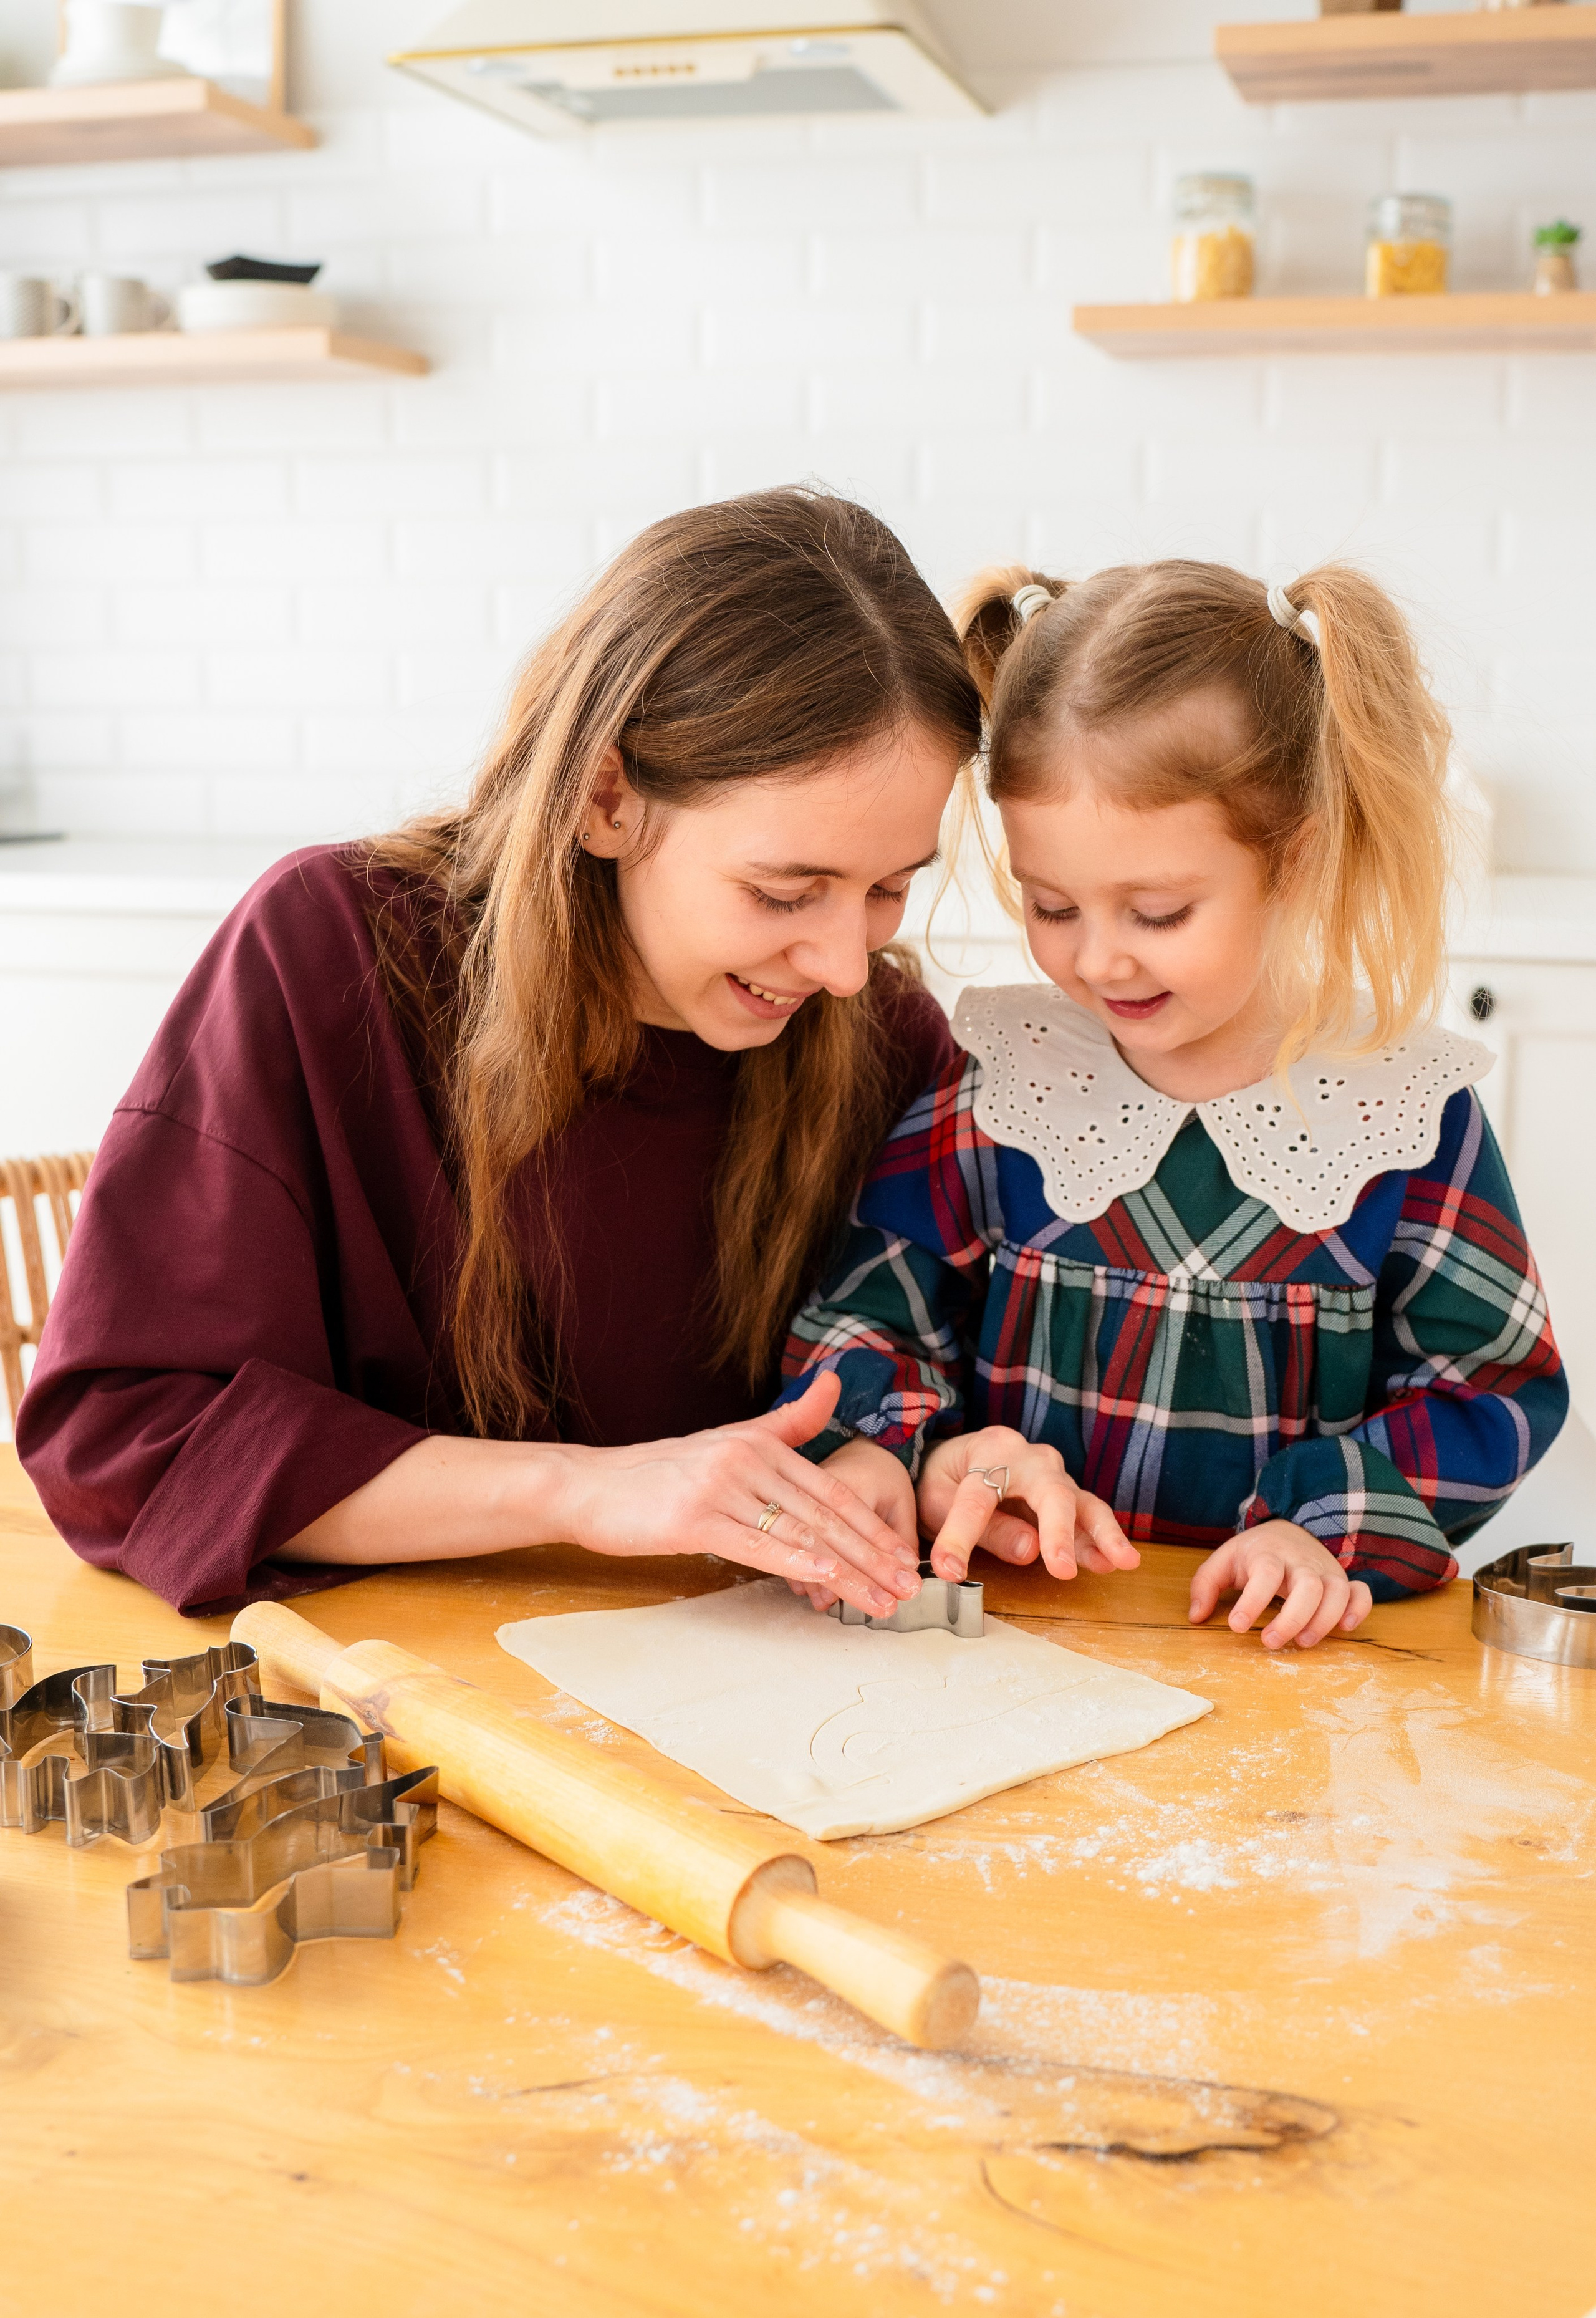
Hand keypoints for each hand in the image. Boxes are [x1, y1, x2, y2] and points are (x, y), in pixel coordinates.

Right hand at [565, 1370, 921, 1619]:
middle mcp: (748, 1460)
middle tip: (908, 1587)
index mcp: (762, 1444)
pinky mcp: (694, 1519)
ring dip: (847, 1572)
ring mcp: (721, 1488)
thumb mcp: (732, 1438)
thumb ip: (789, 1421)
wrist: (592, 1486)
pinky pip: (755, 1546)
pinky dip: (795, 1564)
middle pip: (825, 1516)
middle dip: (872, 1556)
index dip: (873, 1527)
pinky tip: (825, 1581)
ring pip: (799, 1536)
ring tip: (881, 1600)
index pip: (832, 1492)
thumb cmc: (661, 1473)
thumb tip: (835, 1381)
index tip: (904, 1557)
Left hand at [917, 1427, 1139, 1583]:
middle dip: (1058, 1532)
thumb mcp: (939, 1498)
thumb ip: (980, 1526)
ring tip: (1123, 1560)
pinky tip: (1115, 1562)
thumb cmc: (946, 1478)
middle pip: (1051, 1492)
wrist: (959, 1458)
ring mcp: (1052, 1476)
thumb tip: (1029, 1550)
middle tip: (1061, 1568)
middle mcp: (1029, 1457)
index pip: (976, 1498)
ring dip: (1103, 1535)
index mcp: (989, 1450)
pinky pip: (1087, 1518)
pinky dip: (1100, 1541)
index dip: (960, 1537)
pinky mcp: (1065, 1497)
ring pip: (1082, 1504)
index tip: (949, 1570)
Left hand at [1188, 1520, 1372, 1649]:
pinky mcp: (1343, 1582)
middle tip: (1269, 1642)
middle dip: (1292, 1618)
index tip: (1237, 1626)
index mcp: (1269, 1554)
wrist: (1290, 1529)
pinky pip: (1361, 1593)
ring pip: (1336, 1592)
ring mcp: (1326, 1571)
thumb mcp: (1224, 1561)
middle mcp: (1301, 1562)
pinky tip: (1344, 1628)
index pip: (1266, 1572)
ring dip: (1323, 1620)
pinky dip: (1358, 1610)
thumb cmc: (1255, 1553)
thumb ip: (1205, 1585)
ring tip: (1302, 1642)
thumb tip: (1196, 1616)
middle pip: (1307, 1586)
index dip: (1253, 1600)